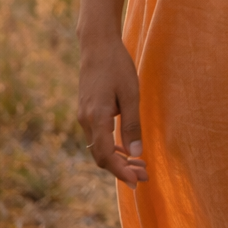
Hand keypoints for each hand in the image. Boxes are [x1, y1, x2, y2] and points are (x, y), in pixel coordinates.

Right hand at [77, 35, 147, 187]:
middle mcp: (85, 121)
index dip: (121, 172)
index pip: (106, 156)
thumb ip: (132, 124)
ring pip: (98, 148)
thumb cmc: (117, 66)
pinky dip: (111, 147)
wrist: (97, 45)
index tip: (137, 181)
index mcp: (96, 118)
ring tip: (139, 165)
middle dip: (122, 169)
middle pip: (101, 157)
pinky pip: (97, 137)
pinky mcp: (86, 111)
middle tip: (144, 176)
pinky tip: (127, 148)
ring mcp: (84, 116)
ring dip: (117, 159)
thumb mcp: (131, 94)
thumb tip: (137, 153)